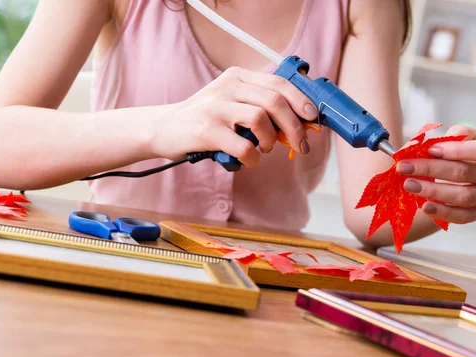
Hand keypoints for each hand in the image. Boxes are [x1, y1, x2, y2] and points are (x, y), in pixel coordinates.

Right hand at [152, 67, 318, 165]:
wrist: (163, 128)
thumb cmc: (204, 119)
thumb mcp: (230, 102)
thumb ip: (259, 106)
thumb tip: (297, 126)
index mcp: (237, 77)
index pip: (279, 83)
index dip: (302, 102)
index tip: (313, 119)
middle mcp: (227, 87)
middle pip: (275, 101)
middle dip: (295, 127)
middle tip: (301, 146)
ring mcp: (216, 107)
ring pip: (261, 119)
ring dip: (271, 141)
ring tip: (265, 150)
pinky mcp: (206, 130)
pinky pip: (244, 146)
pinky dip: (253, 159)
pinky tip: (249, 160)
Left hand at [396, 125, 475, 223]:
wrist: (467, 169)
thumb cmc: (463, 148)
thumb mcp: (459, 136)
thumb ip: (447, 138)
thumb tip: (423, 146)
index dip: (457, 150)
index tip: (430, 150)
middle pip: (467, 173)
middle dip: (432, 169)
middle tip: (404, 167)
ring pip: (464, 196)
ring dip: (433, 191)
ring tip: (409, 185)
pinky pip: (464, 216)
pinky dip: (443, 212)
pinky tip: (425, 206)